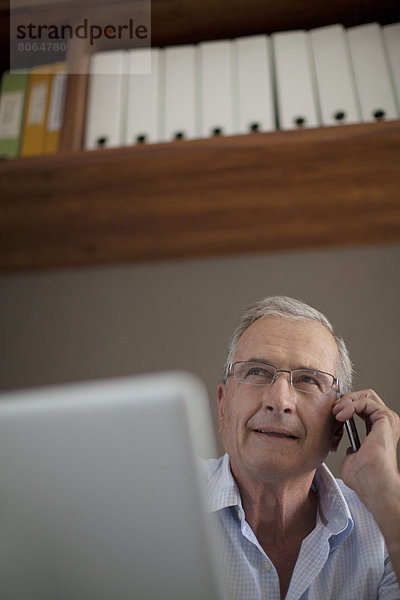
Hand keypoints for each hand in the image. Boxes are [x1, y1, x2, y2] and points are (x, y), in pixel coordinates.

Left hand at [332, 389, 399, 511]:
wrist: (372, 484)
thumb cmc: (364, 478)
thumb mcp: (351, 460)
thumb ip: (351, 451)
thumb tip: (350, 449)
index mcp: (378, 432)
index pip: (363, 409)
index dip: (346, 407)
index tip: (333, 414)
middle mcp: (385, 425)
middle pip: (366, 397)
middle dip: (347, 399)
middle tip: (334, 409)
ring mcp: (387, 421)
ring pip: (368, 395)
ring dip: (348, 400)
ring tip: (336, 411)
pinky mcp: (386, 419)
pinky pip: (367, 401)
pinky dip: (352, 404)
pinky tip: (342, 415)